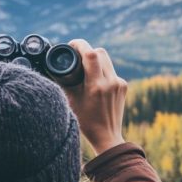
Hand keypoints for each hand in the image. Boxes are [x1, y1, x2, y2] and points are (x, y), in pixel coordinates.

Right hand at [64, 39, 126, 155]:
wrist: (107, 136)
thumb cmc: (86, 122)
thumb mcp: (71, 101)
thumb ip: (66, 81)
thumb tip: (57, 66)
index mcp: (97, 86)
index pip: (91, 54)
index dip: (80, 44)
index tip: (71, 45)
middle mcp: (111, 83)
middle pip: (100, 52)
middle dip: (87, 51)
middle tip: (76, 56)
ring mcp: (119, 84)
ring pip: (106, 60)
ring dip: (95, 59)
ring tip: (85, 68)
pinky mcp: (124, 86)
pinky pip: (111, 70)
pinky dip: (102, 70)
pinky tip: (95, 80)